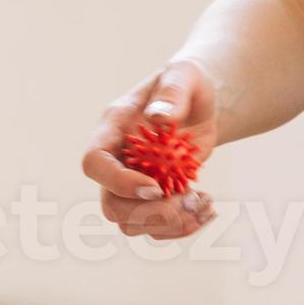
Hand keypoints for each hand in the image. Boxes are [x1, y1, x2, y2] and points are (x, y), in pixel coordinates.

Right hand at [82, 57, 220, 240]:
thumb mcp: (185, 76)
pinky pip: (158, 228)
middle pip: (112, 205)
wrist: (200, 106)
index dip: (119, 182)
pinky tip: (208, 209)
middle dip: (152, 212)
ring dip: (171, 224)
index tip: (155, 187)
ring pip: (133, 224)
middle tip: (190, 199)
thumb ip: (172, 93)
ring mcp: (131, 186)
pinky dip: (185, 226)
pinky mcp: (153, 201)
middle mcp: (116, 163)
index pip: (95, 164)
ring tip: (204, 203)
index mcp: (112, 130)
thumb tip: (160, 118)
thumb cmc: (188, 85)